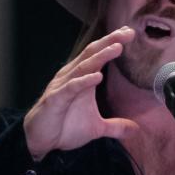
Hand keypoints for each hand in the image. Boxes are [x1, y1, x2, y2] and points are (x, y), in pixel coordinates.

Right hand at [23, 28, 139, 159]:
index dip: (112, 43)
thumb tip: (135, 129)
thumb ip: (115, 126)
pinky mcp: (56, 100)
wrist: (40, 141)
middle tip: (128, 32)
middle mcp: (71, 77)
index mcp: (80, 78)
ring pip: (83, 67)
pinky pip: (71, 88)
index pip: (97, 55)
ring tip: (117, 47)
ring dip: (100, 56)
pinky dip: (84, 81)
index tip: (130, 33)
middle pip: (91, 54)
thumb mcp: (96, 128)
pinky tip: (97, 76)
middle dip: (109, 42)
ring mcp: (63, 87)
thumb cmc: (64, 128)